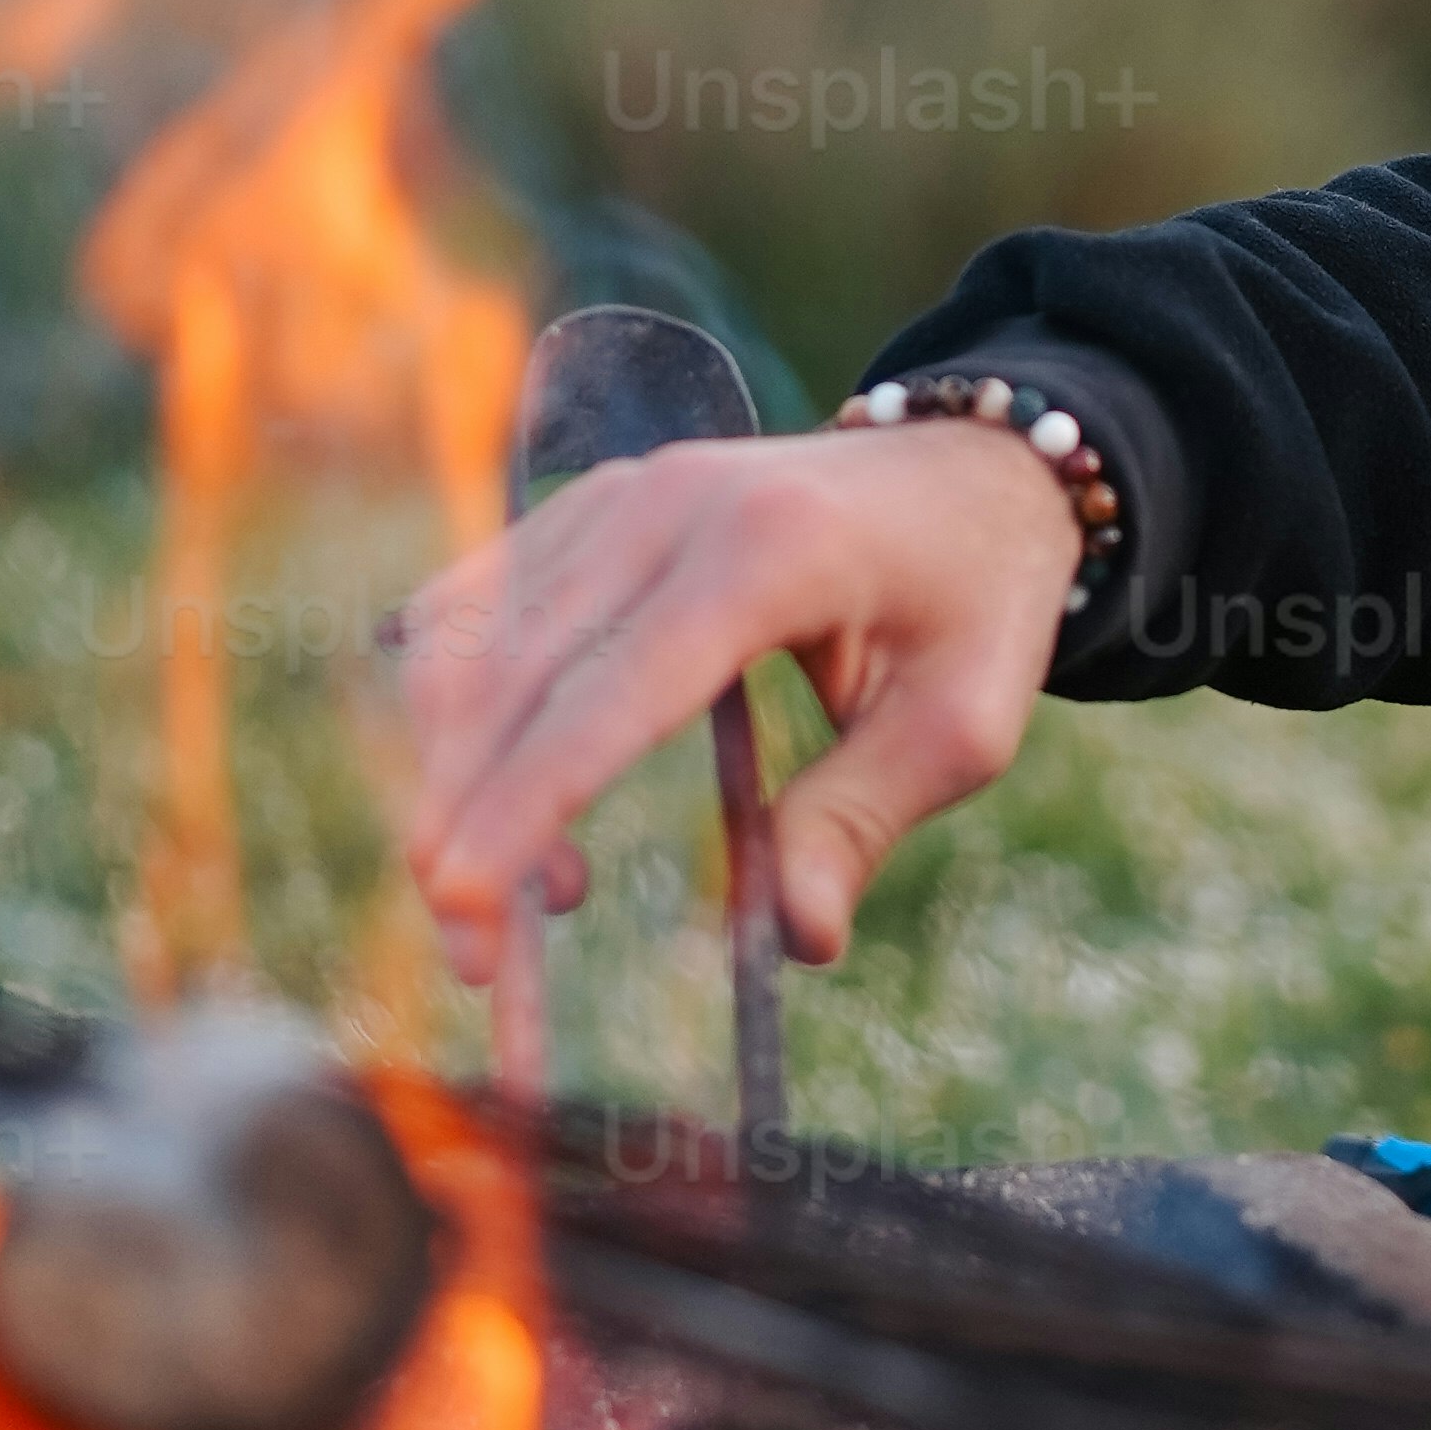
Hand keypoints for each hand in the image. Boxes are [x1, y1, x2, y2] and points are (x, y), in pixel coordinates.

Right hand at [388, 424, 1085, 983]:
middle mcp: (672, 503)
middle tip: (471, 962)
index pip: (616, 687)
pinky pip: (476, 612)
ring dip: (454, 780)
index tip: (457, 897)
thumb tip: (795, 939)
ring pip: (471, 643)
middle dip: (465, 822)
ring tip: (518, 907)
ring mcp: (618, 492)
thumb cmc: (975, 598)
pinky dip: (460, 718)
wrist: (974, 467)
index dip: (527, 798)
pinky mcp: (588, 506)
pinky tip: (500, 806)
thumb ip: (863, 820)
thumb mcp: (963, 719)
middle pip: (515, 672)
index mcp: (772, 550)